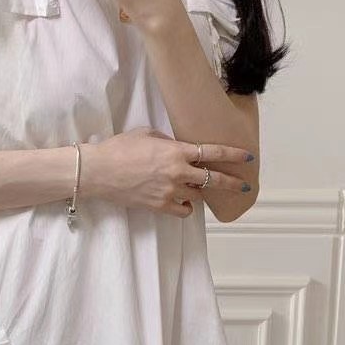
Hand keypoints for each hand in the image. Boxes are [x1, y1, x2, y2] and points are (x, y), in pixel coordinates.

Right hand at [81, 128, 253, 217]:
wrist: (98, 171)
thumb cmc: (119, 149)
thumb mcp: (146, 134)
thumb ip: (169, 142)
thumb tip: (179, 148)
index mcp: (177, 151)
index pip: (213, 153)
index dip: (233, 155)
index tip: (247, 157)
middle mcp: (178, 172)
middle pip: (213, 180)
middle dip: (231, 183)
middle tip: (243, 186)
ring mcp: (170, 191)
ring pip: (198, 195)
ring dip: (200, 191)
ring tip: (197, 189)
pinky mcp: (159, 206)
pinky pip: (183, 210)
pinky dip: (187, 207)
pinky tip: (184, 203)